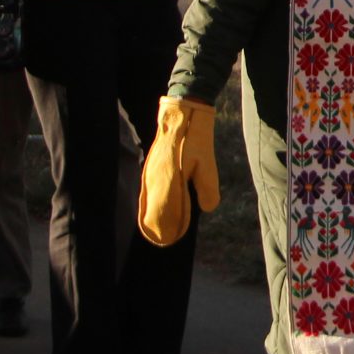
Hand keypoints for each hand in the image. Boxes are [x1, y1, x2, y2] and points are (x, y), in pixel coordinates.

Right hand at [137, 97, 220, 246]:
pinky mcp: (150, 166)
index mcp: (168, 179)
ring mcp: (150, 171)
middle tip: (163, 239)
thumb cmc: (196, 139)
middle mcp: (154, 177)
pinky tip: (149, 209)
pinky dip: (148, 202)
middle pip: (152, 209)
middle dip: (157, 224)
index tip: (171, 238)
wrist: (181, 114)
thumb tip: (206, 209)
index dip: (168, 225)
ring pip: (147, 200)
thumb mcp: (207, 163)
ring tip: (154, 229)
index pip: (164, 211)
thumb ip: (207, 188)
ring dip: (151, 214)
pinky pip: (146, 190)